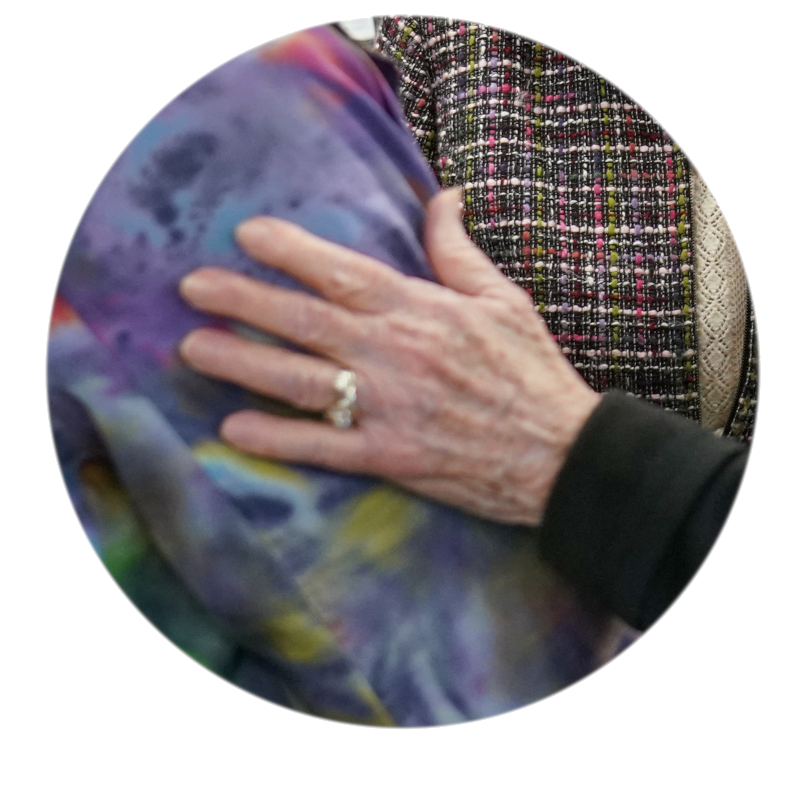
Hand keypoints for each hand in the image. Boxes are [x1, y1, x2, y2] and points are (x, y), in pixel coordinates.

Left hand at [178, 188, 600, 524]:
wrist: (562, 453)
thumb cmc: (533, 372)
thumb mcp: (504, 298)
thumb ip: (458, 250)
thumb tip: (443, 196)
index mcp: (421, 311)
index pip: (342, 271)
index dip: (290, 250)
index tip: (246, 235)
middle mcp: (396, 354)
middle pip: (306, 320)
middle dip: (243, 300)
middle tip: (193, 288)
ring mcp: (391, 407)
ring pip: (303, 380)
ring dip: (244, 364)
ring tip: (194, 349)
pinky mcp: (392, 457)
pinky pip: (326, 446)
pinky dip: (279, 438)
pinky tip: (236, 429)